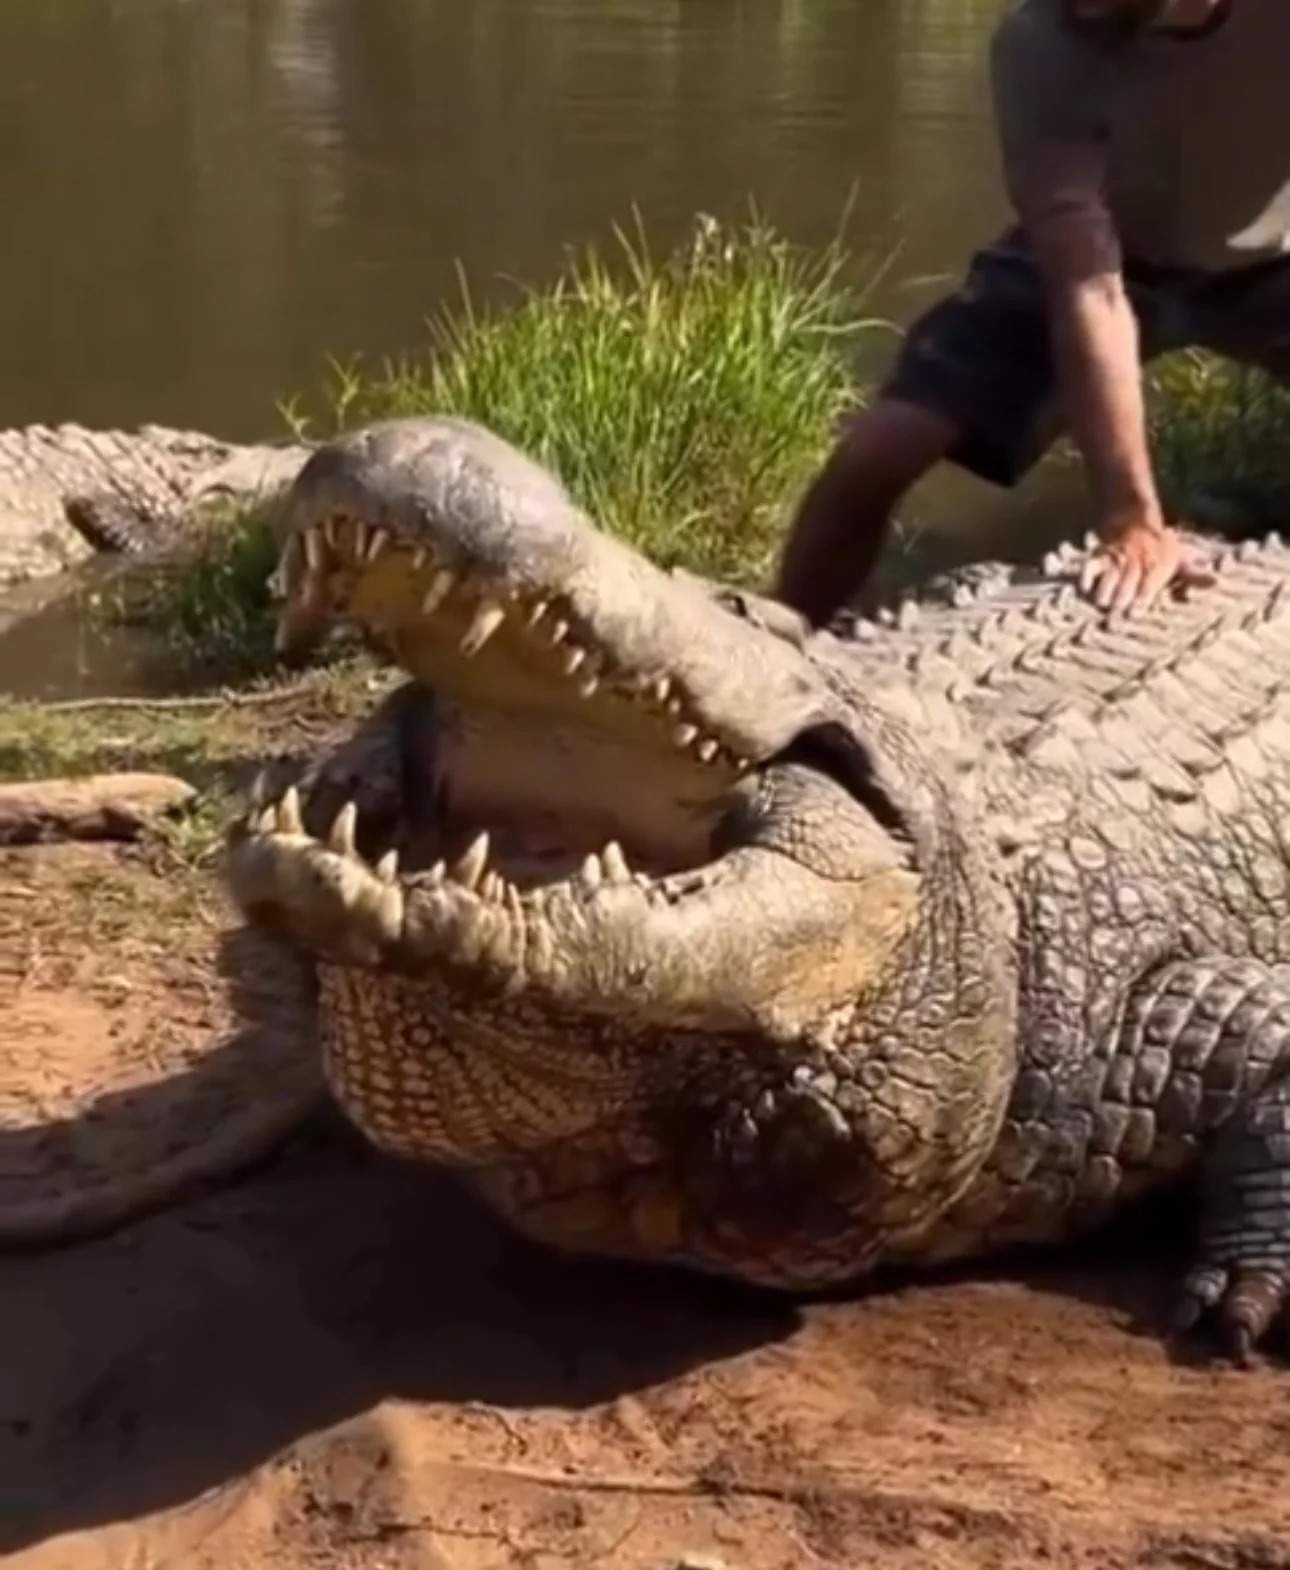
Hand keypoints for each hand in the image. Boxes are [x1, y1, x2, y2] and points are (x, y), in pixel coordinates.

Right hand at [1079, 516, 1214, 615]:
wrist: (1133, 519)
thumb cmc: (1159, 548)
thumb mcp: (1178, 558)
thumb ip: (1192, 574)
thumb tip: (1214, 582)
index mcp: (1157, 564)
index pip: (1148, 584)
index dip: (1141, 599)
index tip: (1135, 613)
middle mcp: (1136, 561)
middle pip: (1127, 582)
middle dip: (1121, 598)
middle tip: (1114, 616)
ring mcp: (1116, 559)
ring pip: (1109, 575)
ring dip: (1104, 590)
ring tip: (1101, 604)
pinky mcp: (1099, 557)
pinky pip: (1090, 565)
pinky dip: (1085, 576)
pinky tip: (1084, 588)